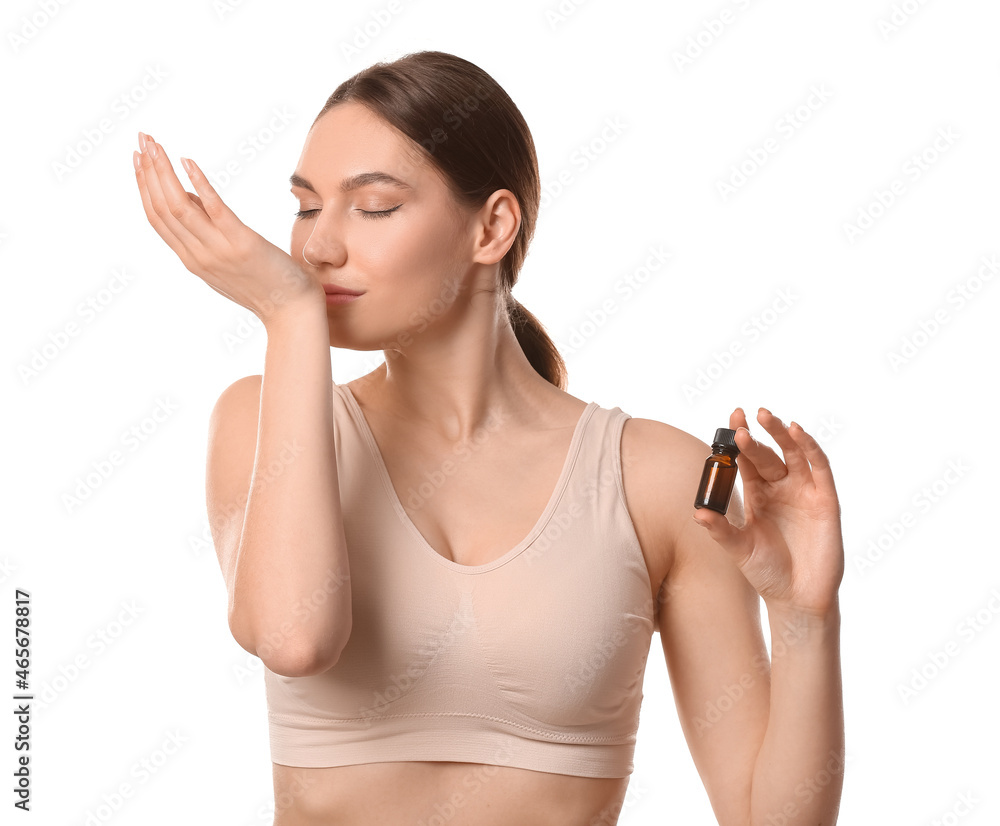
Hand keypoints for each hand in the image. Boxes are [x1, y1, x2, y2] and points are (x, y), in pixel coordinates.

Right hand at [133, 131, 323, 323]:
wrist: (293, 313)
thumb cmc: (267, 284)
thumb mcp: (226, 259)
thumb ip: (205, 230)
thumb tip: (189, 194)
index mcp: (192, 259)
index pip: (158, 218)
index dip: (144, 186)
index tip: (138, 158)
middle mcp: (199, 255)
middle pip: (162, 209)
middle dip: (148, 171)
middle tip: (141, 138)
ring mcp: (218, 250)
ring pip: (179, 207)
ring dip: (164, 172)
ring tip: (155, 144)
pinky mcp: (242, 244)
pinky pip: (214, 210)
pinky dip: (199, 184)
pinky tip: (188, 162)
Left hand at [691, 407, 843, 617]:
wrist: (797, 598)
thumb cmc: (766, 572)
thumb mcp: (738, 548)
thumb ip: (720, 529)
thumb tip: (697, 512)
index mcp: (757, 494)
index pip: (746, 460)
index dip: (738, 441)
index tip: (729, 422)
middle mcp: (780, 488)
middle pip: (767, 453)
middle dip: (755, 436)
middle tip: (741, 421)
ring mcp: (804, 492)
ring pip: (794, 453)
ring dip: (781, 433)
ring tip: (766, 417)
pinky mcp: (826, 501)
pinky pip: (820, 468)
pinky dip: (811, 449)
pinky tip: (797, 433)